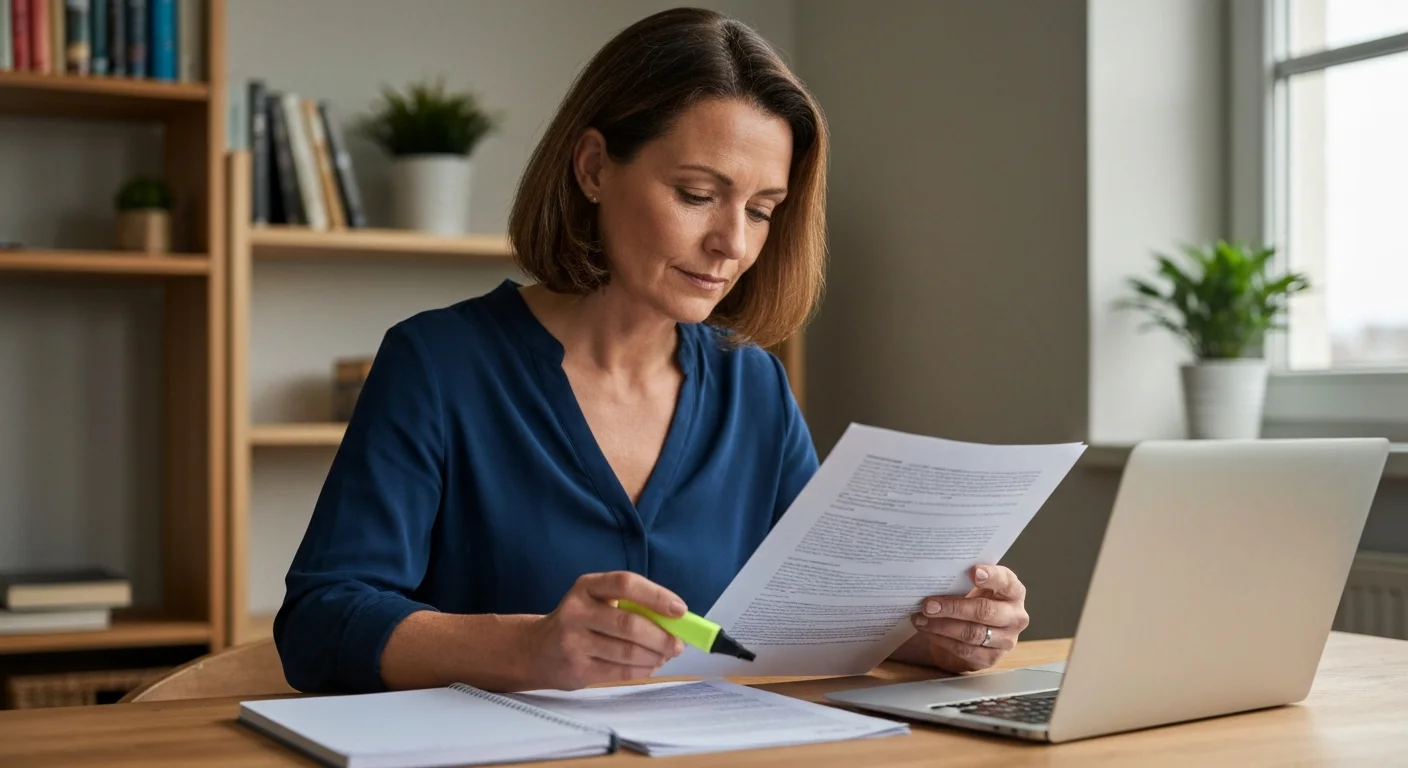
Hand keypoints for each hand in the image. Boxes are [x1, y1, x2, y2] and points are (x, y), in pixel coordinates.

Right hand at [524, 571, 687, 689]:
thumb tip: (676, 621)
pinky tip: (649, 665)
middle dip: (661, 636)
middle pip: (629, 624)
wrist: (537, 650)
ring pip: (627, 652)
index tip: (680, 610)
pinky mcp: (577, 669)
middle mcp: (576, 611)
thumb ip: (631, 605)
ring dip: (655, 656)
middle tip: (678, 644)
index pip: (625, 583)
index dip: (656, 596)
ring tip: (665, 655)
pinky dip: (642, 670)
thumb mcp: (597, 601)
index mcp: (586, 587)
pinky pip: (620, 672)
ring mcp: (574, 642)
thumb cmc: (581, 621)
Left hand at [910, 565, 1028, 673]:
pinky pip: (964, 650)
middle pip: (985, 611)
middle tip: (928, 605)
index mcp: (1013, 592)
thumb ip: (963, 579)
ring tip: (921, 619)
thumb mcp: (973, 586)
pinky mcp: (991, 658)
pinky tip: (927, 631)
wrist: (973, 630)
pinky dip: (942, 640)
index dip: (991, 576)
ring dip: (942, 626)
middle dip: (953, 608)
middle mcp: (1016, 617)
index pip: (1006, 581)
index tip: (973, 572)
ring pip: (973, 634)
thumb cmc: (973, 600)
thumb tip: (935, 576)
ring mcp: (1006, 640)